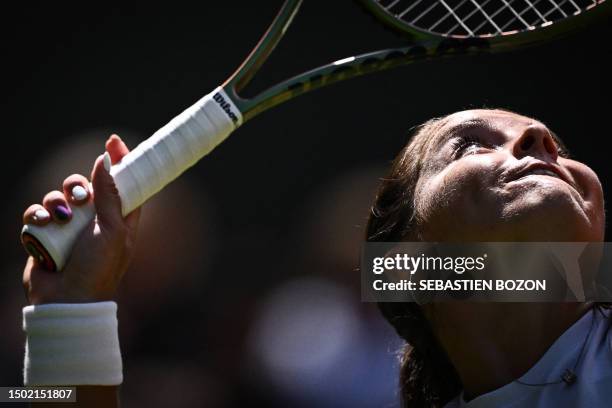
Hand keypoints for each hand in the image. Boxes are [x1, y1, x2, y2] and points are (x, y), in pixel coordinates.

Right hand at [22, 135, 140, 303]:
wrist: (67, 301)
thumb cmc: (99, 268)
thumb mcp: (112, 230)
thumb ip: (110, 195)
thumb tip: (106, 160)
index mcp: (119, 219)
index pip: (122, 184)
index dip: (120, 162)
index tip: (113, 141)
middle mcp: (94, 220)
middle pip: (85, 185)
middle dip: (78, 184)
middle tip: (80, 195)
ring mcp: (68, 228)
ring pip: (57, 196)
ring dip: (56, 202)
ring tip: (61, 218)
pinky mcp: (44, 236)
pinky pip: (36, 213)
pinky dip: (37, 216)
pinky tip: (42, 226)